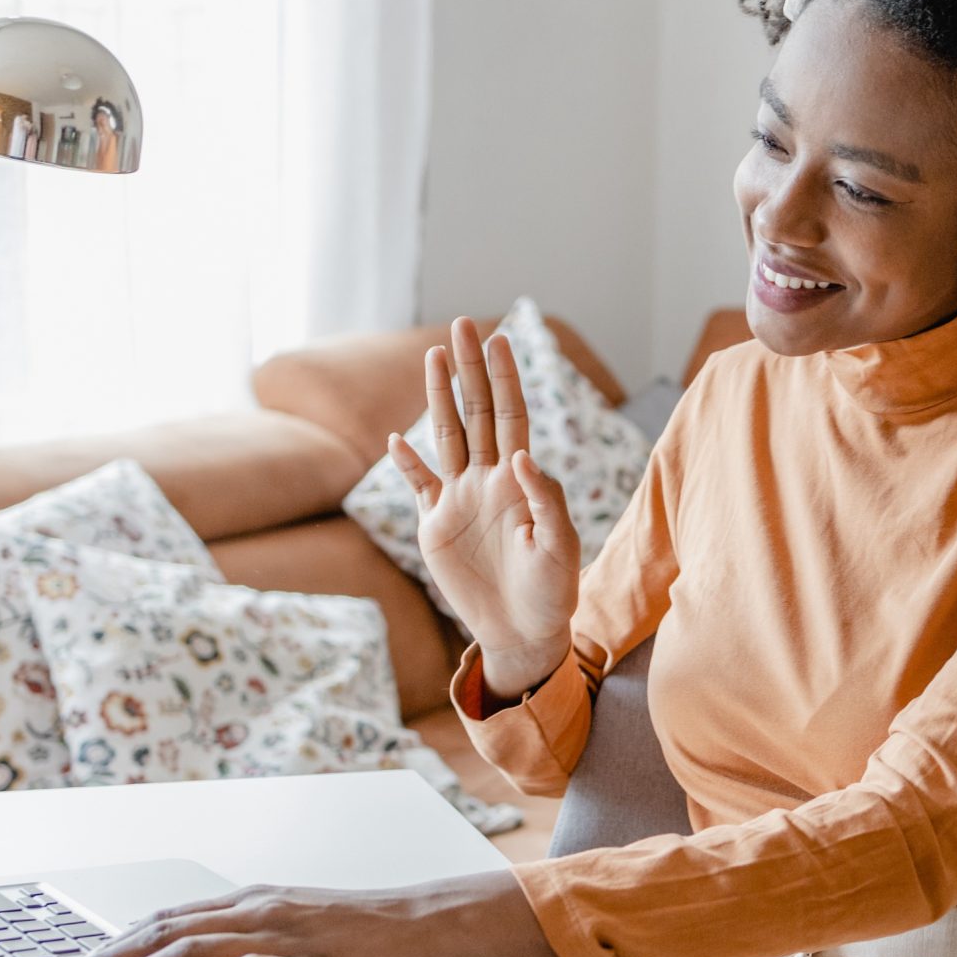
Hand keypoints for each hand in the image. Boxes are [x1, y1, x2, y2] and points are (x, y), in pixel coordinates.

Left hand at [40, 869, 562, 956]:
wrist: (424, 922)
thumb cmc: (364, 933)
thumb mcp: (294, 927)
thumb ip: (246, 944)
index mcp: (248, 903)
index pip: (162, 922)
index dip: (110, 947)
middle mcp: (254, 912)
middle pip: (160, 933)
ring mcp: (280, 935)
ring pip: (188, 951)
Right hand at [389, 317, 579, 700]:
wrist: (524, 632)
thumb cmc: (553, 591)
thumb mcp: (560, 547)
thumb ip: (545, 500)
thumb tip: (521, 455)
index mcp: (520, 480)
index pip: (512, 416)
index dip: (505, 379)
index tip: (499, 339)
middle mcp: (488, 480)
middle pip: (476, 413)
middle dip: (469, 369)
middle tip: (461, 324)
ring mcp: (459, 500)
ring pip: (446, 437)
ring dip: (438, 398)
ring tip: (432, 357)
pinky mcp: (435, 527)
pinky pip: (418, 486)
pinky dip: (406, 464)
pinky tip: (395, 439)